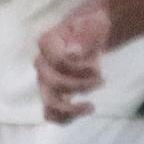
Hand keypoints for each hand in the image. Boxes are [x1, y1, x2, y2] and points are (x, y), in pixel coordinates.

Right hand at [35, 4, 116, 120]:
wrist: (91, 32)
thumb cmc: (91, 27)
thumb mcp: (92, 25)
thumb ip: (83, 37)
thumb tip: (73, 54)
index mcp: (47, 42)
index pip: (57, 62)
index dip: (79, 68)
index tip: (96, 65)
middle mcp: (42, 62)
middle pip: (52, 83)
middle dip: (79, 86)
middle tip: (102, 80)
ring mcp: (46, 80)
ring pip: (48, 104)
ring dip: (70, 109)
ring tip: (91, 107)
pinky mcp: (54, 92)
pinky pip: (52, 113)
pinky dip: (66, 119)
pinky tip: (84, 111)